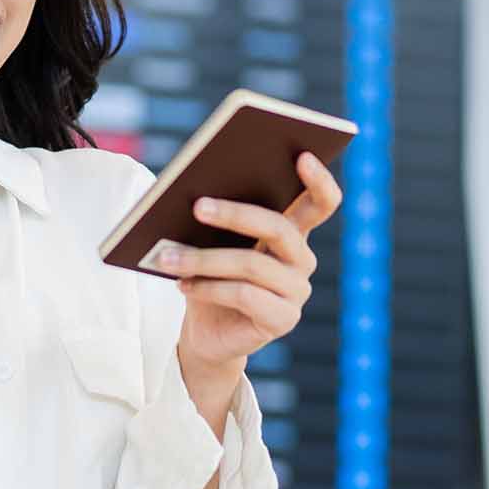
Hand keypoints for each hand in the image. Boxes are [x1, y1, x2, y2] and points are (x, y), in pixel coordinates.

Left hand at [158, 152, 343, 367]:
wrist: (206, 333)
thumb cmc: (209, 278)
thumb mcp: (210, 243)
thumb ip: (215, 219)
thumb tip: (195, 195)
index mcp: (292, 232)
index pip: (322, 203)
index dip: (318, 180)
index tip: (302, 155)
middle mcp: (302, 260)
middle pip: (279, 228)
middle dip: (235, 214)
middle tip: (197, 206)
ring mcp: (297, 291)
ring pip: (252, 264)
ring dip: (203, 259)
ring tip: (167, 256)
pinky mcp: (283, 320)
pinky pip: (244, 296)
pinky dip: (208, 288)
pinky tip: (182, 284)